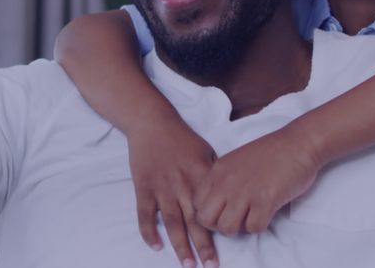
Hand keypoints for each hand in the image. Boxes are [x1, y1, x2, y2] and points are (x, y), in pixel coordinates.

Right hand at [127, 118, 218, 267]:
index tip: (231, 243)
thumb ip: (215, 175)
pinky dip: (148, 231)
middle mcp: (182, 184)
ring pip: (172, 222)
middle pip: (194, 221)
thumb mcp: (205, 151)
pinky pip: (145, 214)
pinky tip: (155, 246)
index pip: (213, 207)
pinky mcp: (143, 187)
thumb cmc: (181, 137)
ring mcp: (161, 188)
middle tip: (210, 266)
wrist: (152, 122)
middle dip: (203, 246)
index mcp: (200, 175)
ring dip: (180, 245)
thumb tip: (229, 194)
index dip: (221, 227)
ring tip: (188, 265)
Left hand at [194, 126, 320, 235]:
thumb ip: (223, 180)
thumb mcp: (236, 161)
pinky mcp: (265, 200)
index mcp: (218, 171)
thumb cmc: (270, 153)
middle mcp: (226, 181)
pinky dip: (259, 225)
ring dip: (239, 228)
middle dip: (219, 225)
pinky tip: (266, 213)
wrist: (298, 143)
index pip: (196, 202)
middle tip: (235, 219)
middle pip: (206, 220)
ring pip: (227, 228)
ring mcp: (245, 191)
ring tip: (250, 217)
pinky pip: (253, 228)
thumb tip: (217, 204)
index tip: (223, 211)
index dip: (208, 213)